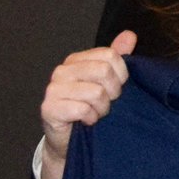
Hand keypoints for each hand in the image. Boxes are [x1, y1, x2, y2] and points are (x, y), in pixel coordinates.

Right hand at [39, 30, 137, 178]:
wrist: (69, 143)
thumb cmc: (89, 112)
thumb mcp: (107, 84)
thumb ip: (117, 58)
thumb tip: (129, 35)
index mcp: (76, 60)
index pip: (110, 56)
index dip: (121, 76)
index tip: (116, 91)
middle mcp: (62, 71)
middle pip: (104, 71)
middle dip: (113, 93)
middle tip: (106, 105)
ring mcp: (53, 89)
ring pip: (96, 92)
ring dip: (102, 109)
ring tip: (96, 115)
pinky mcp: (49, 108)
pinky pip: (82, 109)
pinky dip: (90, 119)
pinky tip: (86, 122)